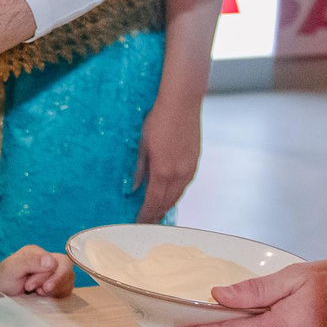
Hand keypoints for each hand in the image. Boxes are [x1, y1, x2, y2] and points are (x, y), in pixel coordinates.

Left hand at [0, 246, 74, 297]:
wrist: (0, 294)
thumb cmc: (3, 280)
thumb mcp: (11, 269)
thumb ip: (29, 262)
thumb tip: (52, 261)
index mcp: (37, 252)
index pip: (56, 261)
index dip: (46, 276)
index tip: (29, 286)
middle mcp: (47, 259)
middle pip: (66, 268)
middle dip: (54, 283)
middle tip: (38, 291)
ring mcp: (52, 272)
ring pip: (69, 279)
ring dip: (56, 290)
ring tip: (38, 293)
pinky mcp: (55, 285)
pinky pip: (67, 288)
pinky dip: (58, 294)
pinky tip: (45, 296)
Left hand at [132, 90, 201, 222]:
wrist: (182, 102)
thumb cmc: (157, 119)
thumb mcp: (140, 144)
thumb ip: (138, 169)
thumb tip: (131, 188)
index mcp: (163, 171)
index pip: (153, 202)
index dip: (145, 215)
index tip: (138, 223)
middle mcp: (179, 174)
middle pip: (167, 203)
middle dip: (156, 215)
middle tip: (147, 225)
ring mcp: (189, 168)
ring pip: (178, 195)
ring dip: (167, 206)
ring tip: (157, 215)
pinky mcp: (195, 161)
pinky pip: (185, 185)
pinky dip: (176, 194)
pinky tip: (170, 194)